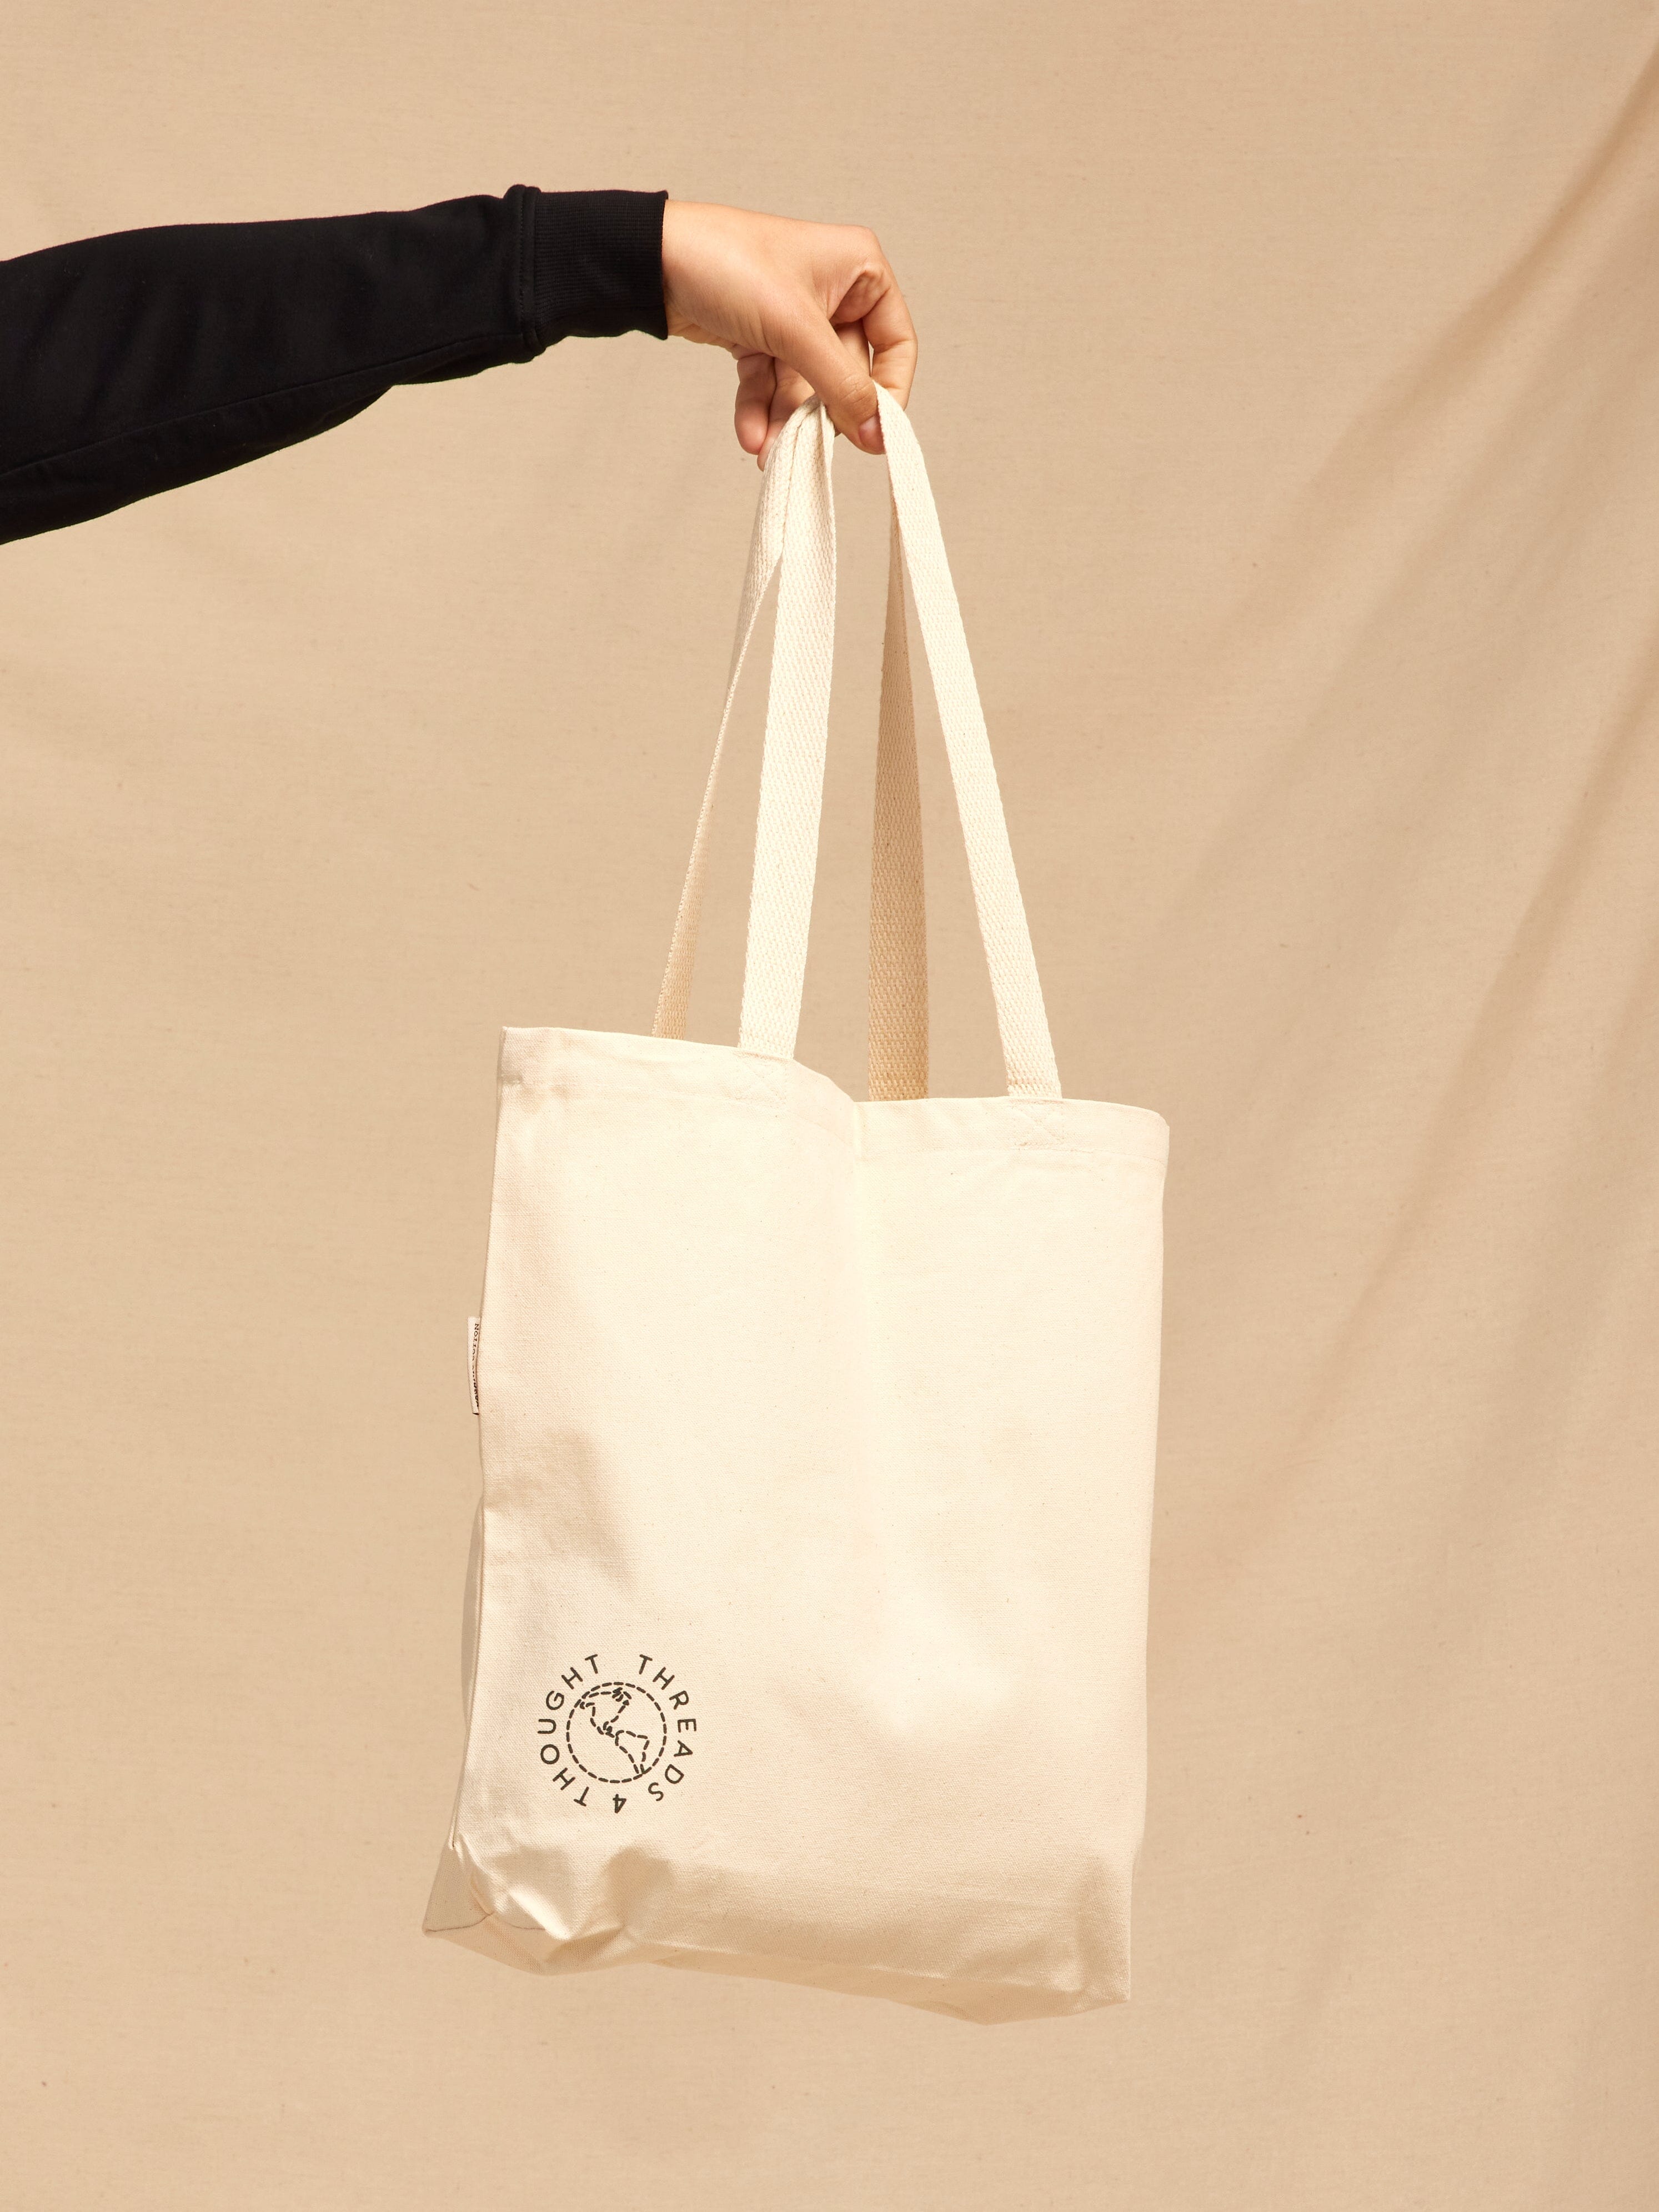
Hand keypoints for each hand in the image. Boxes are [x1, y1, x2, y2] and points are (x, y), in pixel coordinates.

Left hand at [660, 201, 917, 466]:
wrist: (652, 261)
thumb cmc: (728, 264)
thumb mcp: (795, 329)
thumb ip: (841, 384)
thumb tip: (876, 433)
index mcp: (860, 270)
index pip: (896, 344)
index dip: (887, 393)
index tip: (872, 434)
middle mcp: (835, 292)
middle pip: (847, 374)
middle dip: (819, 413)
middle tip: (804, 446)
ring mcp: (797, 317)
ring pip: (806, 386)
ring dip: (786, 421)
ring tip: (766, 451)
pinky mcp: (763, 336)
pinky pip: (772, 383)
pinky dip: (761, 410)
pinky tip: (750, 436)